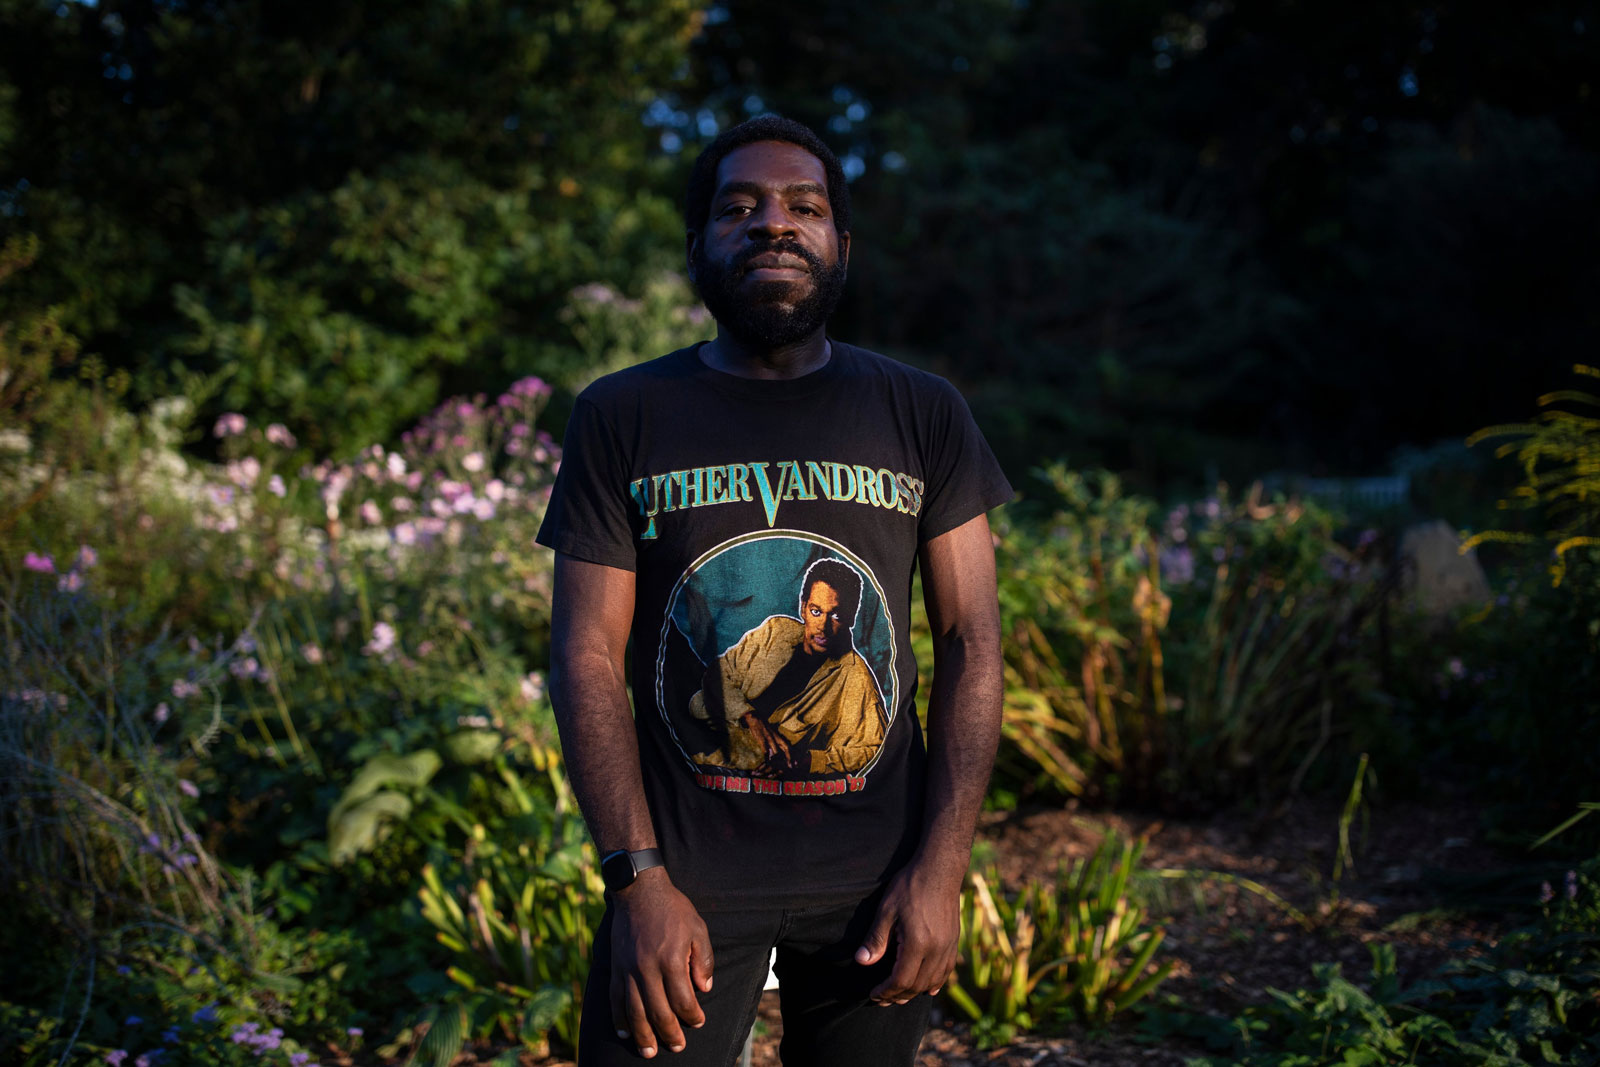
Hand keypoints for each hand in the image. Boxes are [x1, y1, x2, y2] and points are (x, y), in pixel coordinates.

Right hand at [609, 869, 713, 1057]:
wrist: (639, 890)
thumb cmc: (673, 909)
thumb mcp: (698, 928)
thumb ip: (703, 960)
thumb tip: (704, 988)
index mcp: (671, 959)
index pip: (682, 999)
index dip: (692, 1015)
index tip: (698, 1022)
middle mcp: (647, 968)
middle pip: (658, 1012)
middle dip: (669, 1034)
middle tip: (677, 1047)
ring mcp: (628, 969)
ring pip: (634, 1011)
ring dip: (642, 1035)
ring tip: (649, 1052)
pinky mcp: (615, 967)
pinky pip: (615, 999)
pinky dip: (618, 1019)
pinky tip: (624, 1033)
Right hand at [739, 711, 792, 771]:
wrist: (754, 717)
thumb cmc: (761, 726)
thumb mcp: (770, 733)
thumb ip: (773, 741)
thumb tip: (774, 751)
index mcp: (777, 736)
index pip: (787, 746)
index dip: (791, 754)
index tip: (794, 762)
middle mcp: (775, 737)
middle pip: (785, 748)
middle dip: (788, 758)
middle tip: (790, 766)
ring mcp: (769, 738)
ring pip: (776, 750)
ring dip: (778, 760)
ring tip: (779, 767)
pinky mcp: (761, 739)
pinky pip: (765, 749)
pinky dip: (767, 756)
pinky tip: (767, 762)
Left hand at [854, 856, 962, 1004]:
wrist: (940, 868)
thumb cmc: (910, 886)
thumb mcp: (886, 909)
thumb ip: (876, 938)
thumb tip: (862, 961)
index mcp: (918, 943)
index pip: (901, 980)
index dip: (886, 991)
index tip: (873, 994)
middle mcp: (937, 949)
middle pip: (917, 985)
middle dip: (898, 996)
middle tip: (882, 999)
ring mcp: (948, 946)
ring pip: (933, 981)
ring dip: (915, 992)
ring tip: (899, 996)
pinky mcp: (954, 941)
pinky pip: (947, 971)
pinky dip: (936, 982)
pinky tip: (929, 988)